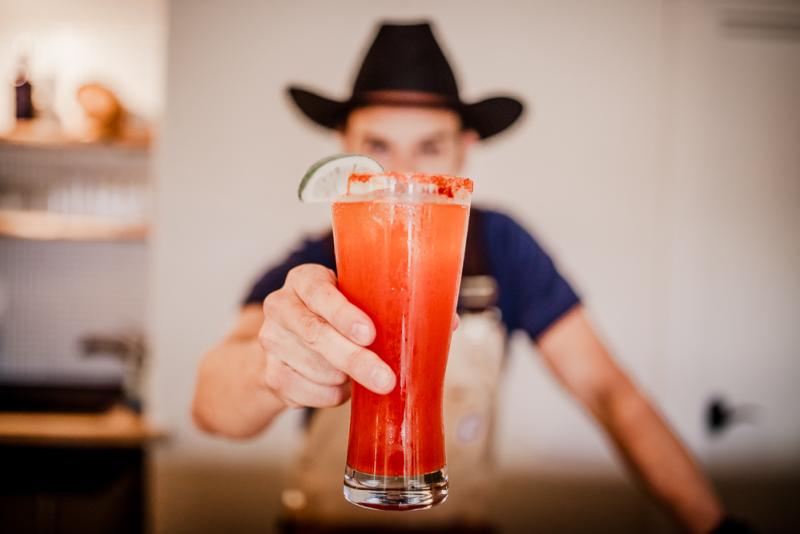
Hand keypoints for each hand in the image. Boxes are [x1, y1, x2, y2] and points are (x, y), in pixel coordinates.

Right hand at [259, 264, 394, 408]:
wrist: (292, 345)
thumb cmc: (337, 317)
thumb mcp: (350, 299)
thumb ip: (369, 307)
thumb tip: (405, 338)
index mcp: (303, 279)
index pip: (319, 293)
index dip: (344, 315)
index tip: (369, 334)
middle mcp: (279, 305)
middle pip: (316, 335)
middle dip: (354, 359)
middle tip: (385, 379)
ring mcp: (270, 341)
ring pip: (317, 369)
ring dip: (345, 378)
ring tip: (357, 371)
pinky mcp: (270, 374)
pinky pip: (308, 392)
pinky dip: (332, 395)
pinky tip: (340, 385)